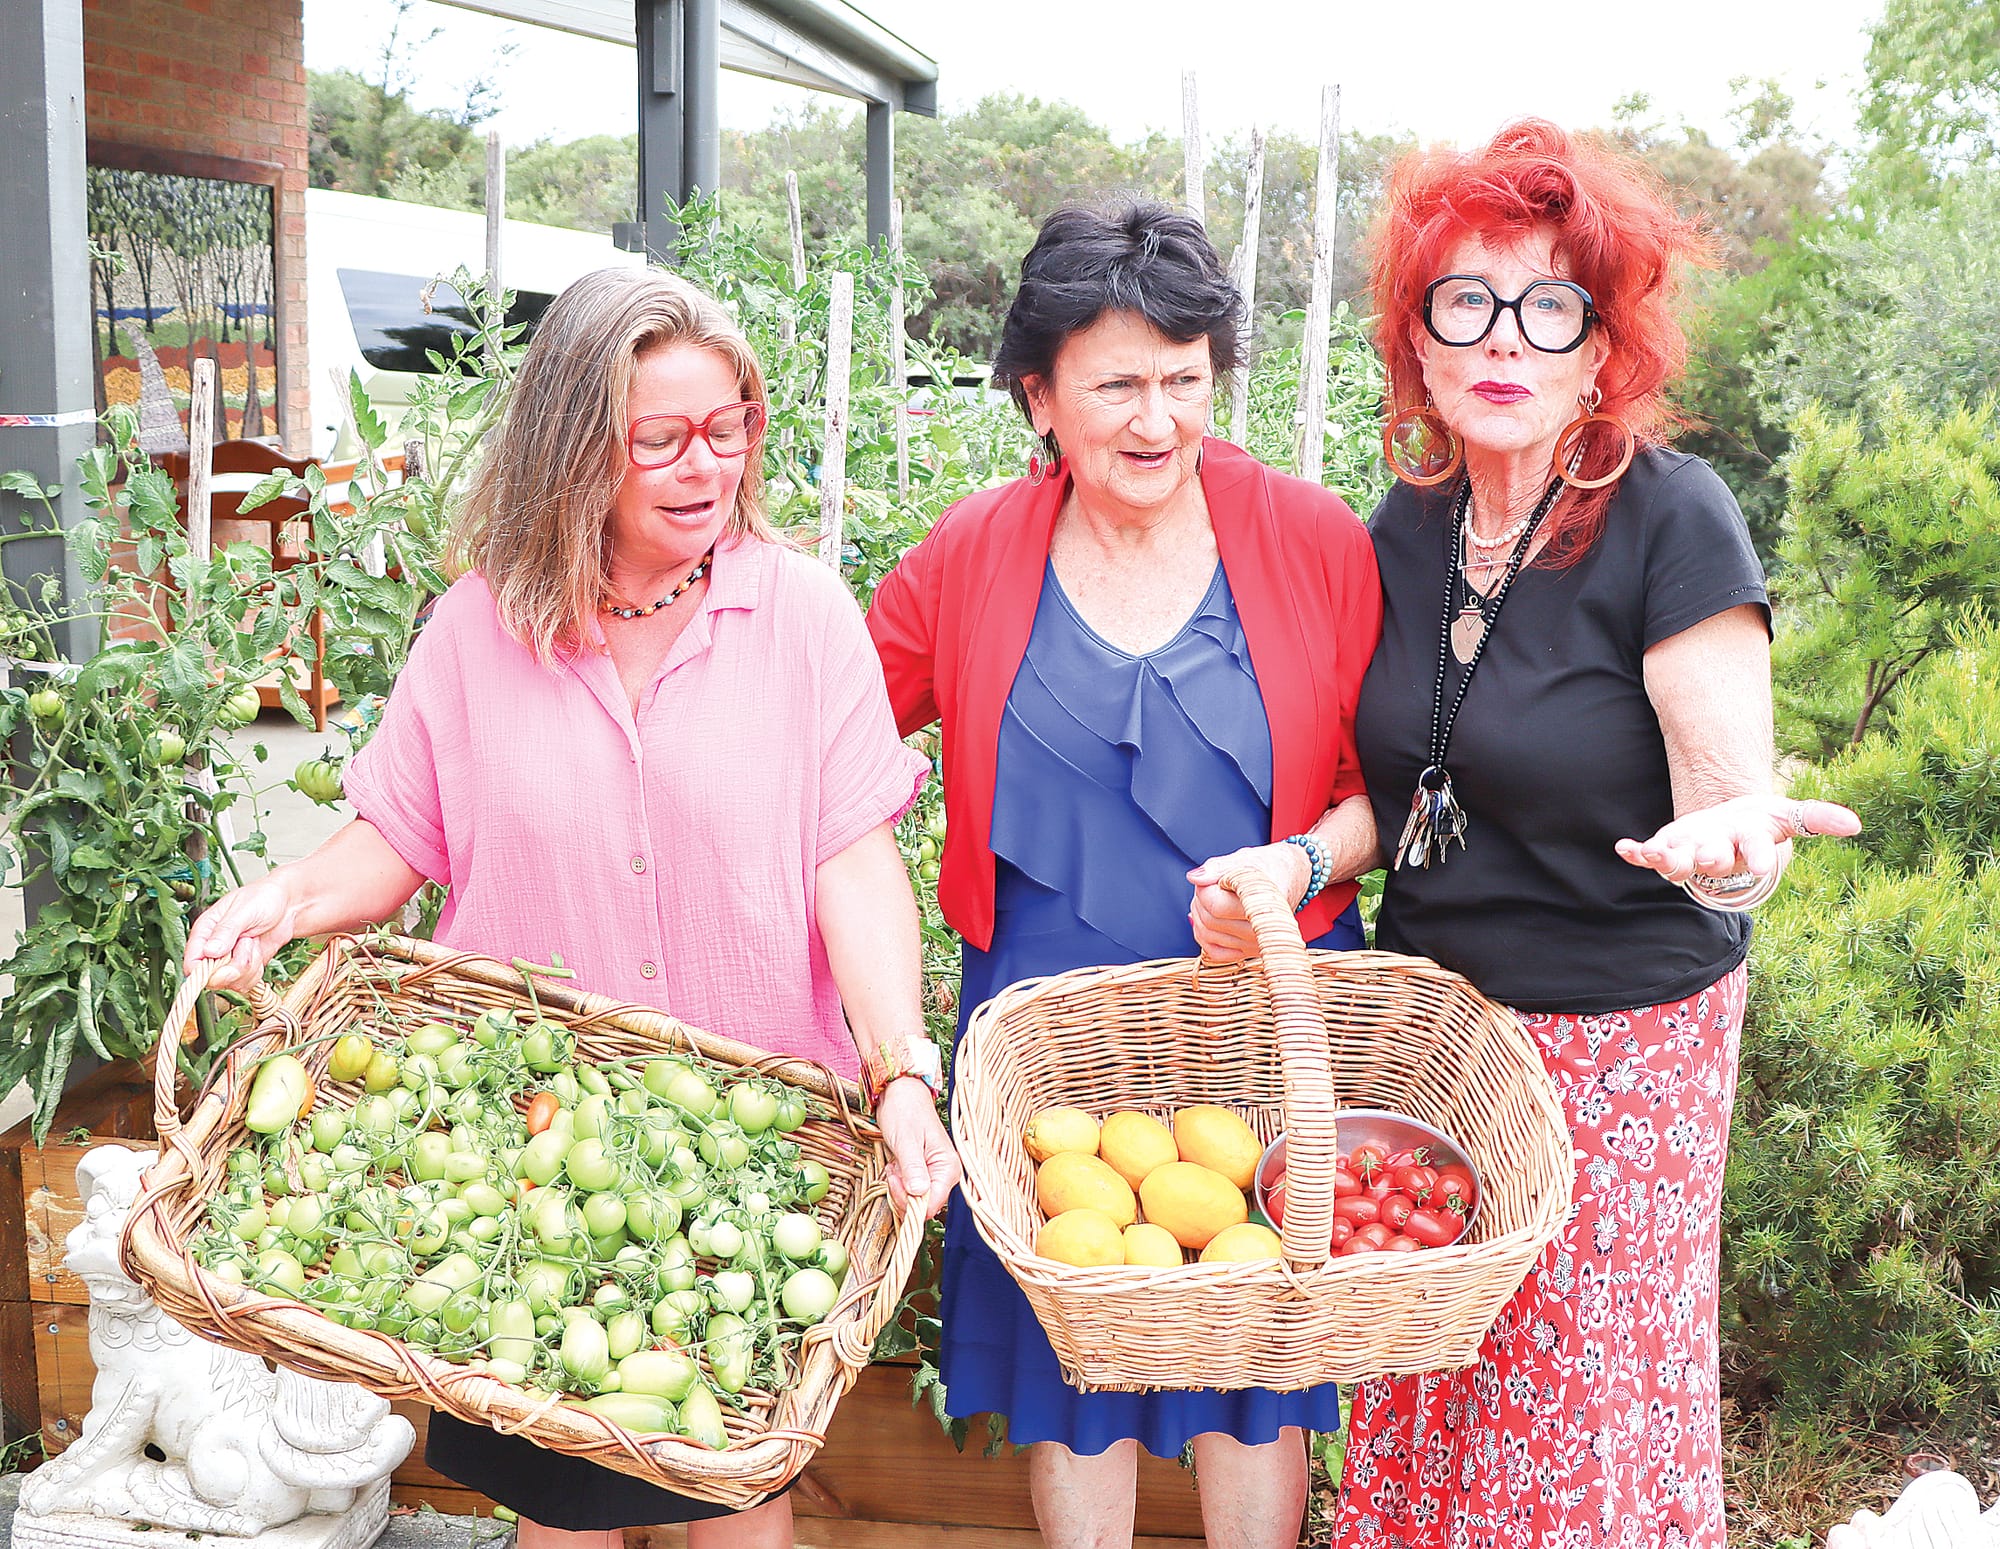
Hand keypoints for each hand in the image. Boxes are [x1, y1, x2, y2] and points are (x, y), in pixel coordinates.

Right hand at [182, 879, 299, 994]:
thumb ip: (226, 931)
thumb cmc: (263, 898)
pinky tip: (259, 952)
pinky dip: (257, 972)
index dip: (204, 971)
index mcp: (205, 931)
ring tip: (253, 942)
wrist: (289, 905)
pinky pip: (246, 983)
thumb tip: (209, 951)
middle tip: (248, 943)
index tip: (223, 966)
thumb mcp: (244, 910)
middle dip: (235, 966)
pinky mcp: (245, 968)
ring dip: (249, 966)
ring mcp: (229, 960)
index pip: (192, 962)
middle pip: (212, 977)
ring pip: (231, 982)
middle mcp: (213, 949)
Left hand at [876, 1077, 959, 1219]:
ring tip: (894, 1165)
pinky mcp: (923, 1172)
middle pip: (924, 1205)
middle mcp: (945, 1173)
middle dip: (903, 1194)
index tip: (895, 1185)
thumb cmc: (905, 1111)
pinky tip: (895, 1165)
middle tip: (892, 1172)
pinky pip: (910, 1190)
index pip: (932, 1204)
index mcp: (948, 1166)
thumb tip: (918, 1194)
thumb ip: (913, 1168)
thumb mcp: (906, 1140)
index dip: (911, 1203)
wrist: (900, 1093)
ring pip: (915, 1199)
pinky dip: (898, 1182)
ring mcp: (934, 1173)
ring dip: (899, 1188)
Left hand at [1186, 843, 1311, 963]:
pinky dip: (1204, 936)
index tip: (1210, 878)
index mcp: (1265, 903)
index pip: (1216, 906)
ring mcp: (1258, 944)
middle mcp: (1264, 929)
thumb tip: (1194, 878)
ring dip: (1199, 915)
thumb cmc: (1269, 866)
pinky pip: (1215, 952)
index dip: (1204, 890)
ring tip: (1210, 897)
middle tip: (1207, 885)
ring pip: (1209, 936)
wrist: (1291, 878)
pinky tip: (1207, 919)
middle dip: (1200, 900)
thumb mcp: (1244, 858)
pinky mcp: (1251, 952)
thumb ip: (1218, 867)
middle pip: (1210, 922)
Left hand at [1615, 795, 1860, 884]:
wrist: (1724, 832)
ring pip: (1679, 864)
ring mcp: (1690, 854)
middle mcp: (1719, 853)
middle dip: (1711, 858)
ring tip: (1658, 854)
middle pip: (1715, 860)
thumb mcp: (1785, 815)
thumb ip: (1817, 817)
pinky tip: (1624, 847)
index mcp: (1749, 845)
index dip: (1761, 858)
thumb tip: (1856, 824)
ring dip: (1669, 860)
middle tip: (1709, 857)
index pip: (1759, 853)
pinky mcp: (1666, 850)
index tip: (1765, 865)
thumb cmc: (1756, 825)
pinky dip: (1635, 854)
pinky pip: (1647, 857)